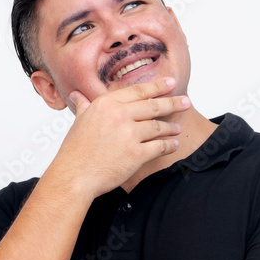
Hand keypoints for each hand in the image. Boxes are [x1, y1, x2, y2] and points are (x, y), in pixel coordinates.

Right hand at [48, 77, 190, 198]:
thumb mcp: (78, 122)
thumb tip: (78, 95)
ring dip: (171, 127)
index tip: (171, 82)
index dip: (157, 86)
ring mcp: (129, 135)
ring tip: (177, 128)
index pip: (138, 91)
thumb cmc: (74, 151)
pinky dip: (169, 145)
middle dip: (173, 102)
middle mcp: (119, 115)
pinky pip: (160, 147)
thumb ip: (84, 106)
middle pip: (153, 105)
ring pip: (158, 126)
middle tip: (186, 101)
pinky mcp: (136, 154)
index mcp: (106, 104)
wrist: (74, 176)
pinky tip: (174, 145)